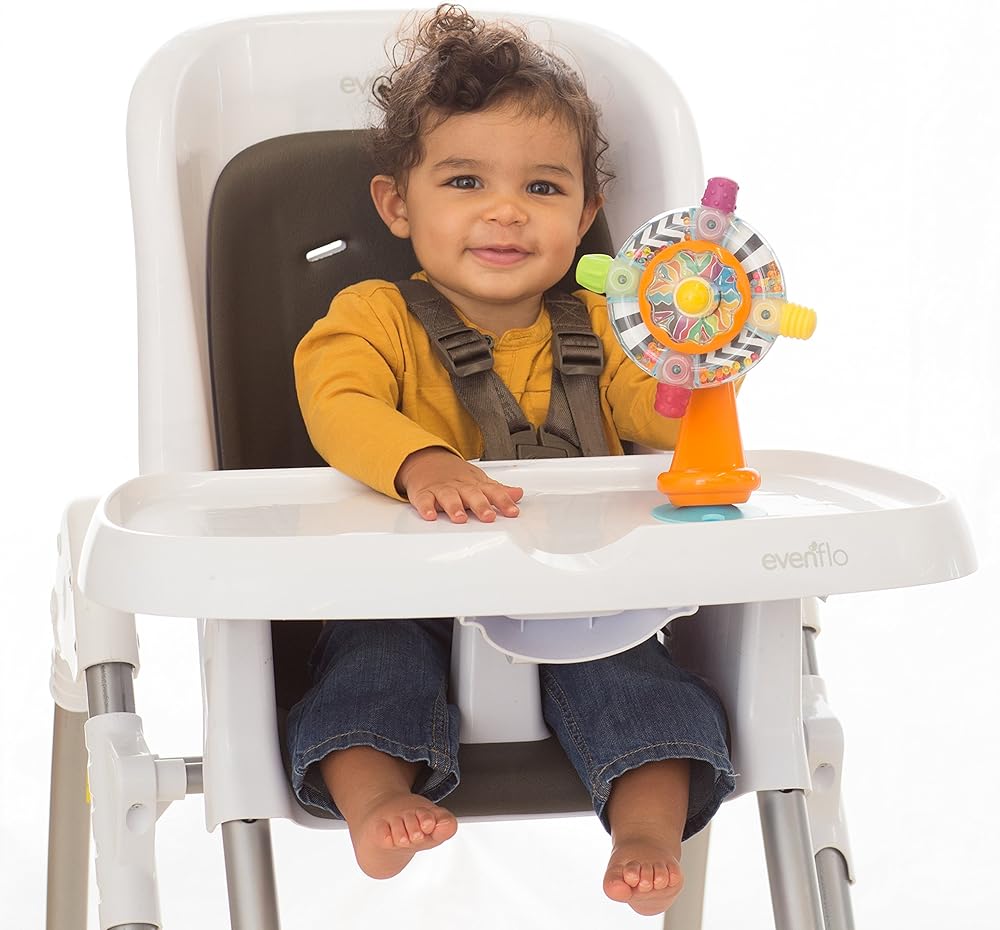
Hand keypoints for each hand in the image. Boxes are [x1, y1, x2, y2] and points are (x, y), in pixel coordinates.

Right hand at [395, 448, 522, 522]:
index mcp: (475, 484)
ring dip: (455, 507)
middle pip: (472, 494)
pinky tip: (430, 515)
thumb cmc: (455, 475)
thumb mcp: (479, 480)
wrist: (427, 460)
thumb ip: (498, 490)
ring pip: (449, 497)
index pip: (493, 492)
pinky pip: (424, 500)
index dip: (504, 501)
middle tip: (488, 516)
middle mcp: (460, 486)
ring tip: (460, 518)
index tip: (513, 512)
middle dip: (481, 505)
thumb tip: (518, 494)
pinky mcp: (424, 494)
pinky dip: (426, 507)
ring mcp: (442, 489)